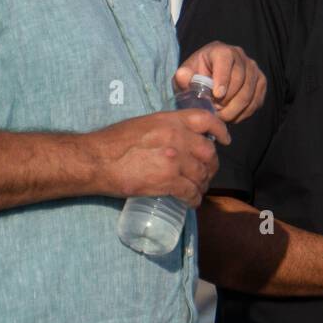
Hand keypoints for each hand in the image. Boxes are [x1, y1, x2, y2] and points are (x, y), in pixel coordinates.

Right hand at [85, 109, 229, 207]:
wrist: (97, 160)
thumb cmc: (114, 141)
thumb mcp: (144, 124)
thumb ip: (165, 128)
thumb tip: (177, 139)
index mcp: (171, 120)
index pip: (206, 120)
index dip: (220, 131)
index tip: (225, 140)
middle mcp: (177, 137)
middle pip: (209, 152)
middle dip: (211, 165)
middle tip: (206, 173)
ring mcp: (174, 160)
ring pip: (202, 174)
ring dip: (203, 184)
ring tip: (198, 189)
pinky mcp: (167, 181)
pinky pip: (191, 192)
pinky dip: (195, 199)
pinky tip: (192, 203)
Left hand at [174, 41, 266, 123]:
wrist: (208, 78)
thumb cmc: (195, 76)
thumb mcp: (184, 76)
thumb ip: (183, 76)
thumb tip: (183, 76)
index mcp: (220, 50)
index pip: (225, 62)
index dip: (223, 79)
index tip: (217, 96)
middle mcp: (240, 55)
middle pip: (240, 80)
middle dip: (227, 100)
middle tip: (216, 112)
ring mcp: (253, 68)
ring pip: (249, 92)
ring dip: (235, 109)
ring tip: (222, 116)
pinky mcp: (260, 81)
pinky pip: (257, 100)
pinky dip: (245, 113)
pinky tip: (233, 117)